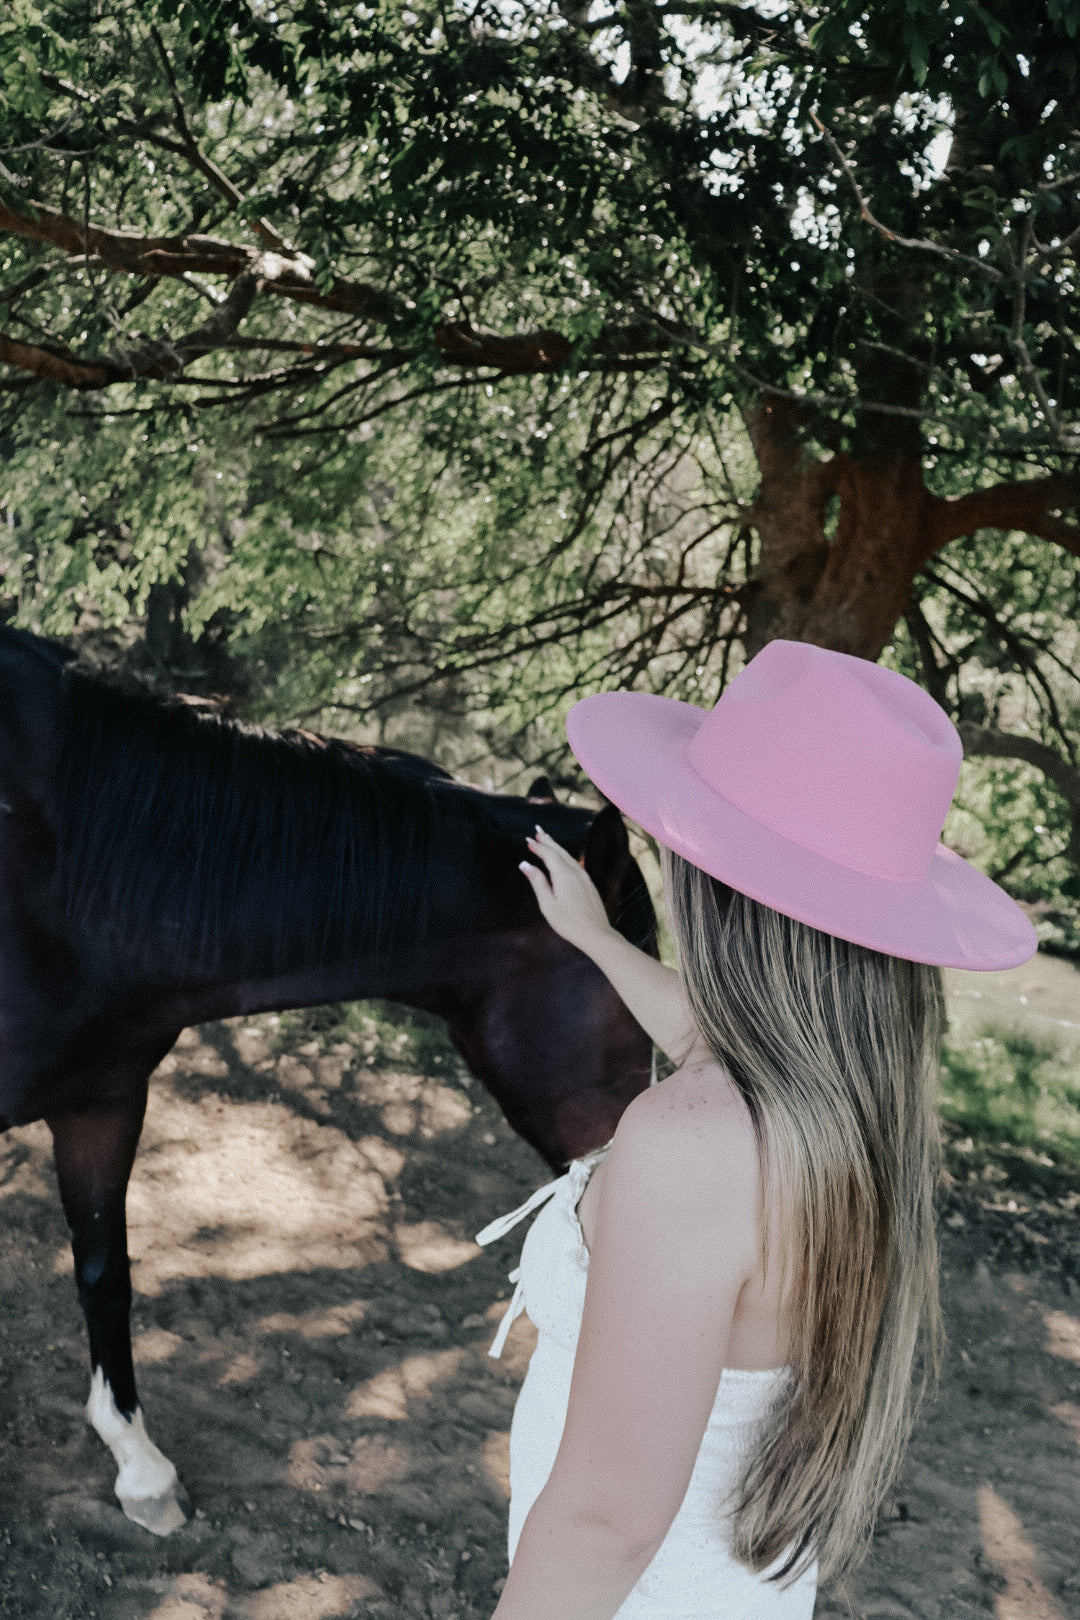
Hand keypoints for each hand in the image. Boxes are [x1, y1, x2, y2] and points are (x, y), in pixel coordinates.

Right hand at [520, 825, 614, 956]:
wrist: (596, 933)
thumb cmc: (569, 922)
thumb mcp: (548, 904)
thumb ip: (538, 882)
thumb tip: (525, 864)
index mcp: (563, 875)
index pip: (548, 855)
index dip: (538, 847)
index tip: (528, 840)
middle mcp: (575, 872)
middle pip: (559, 851)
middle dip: (548, 840)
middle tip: (537, 831)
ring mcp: (584, 877)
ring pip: (568, 856)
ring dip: (556, 847)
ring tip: (547, 839)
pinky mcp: (589, 883)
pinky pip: (574, 863)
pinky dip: (564, 856)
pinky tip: (562, 858)